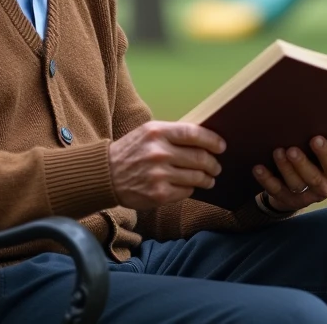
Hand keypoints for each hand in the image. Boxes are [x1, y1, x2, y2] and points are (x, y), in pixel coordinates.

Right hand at [109, 121, 224, 210]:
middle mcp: (159, 153)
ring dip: (206, 179)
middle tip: (217, 166)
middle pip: (199, 158)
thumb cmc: (131, 151)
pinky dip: (190, 189)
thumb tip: (203, 138)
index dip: (212, 140)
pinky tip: (189, 186)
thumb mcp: (148, 133)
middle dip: (213, 164)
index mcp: (158, 132)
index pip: (194, 134)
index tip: (221, 146)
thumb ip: (172, 134)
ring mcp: (159, 175)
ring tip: (208, 179)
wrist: (105, 175)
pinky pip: (186, 192)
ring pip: (196, 177)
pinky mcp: (158, 194)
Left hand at [252, 136, 326, 213]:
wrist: (295, 186)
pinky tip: (259, 168)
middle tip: (302, 145)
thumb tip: (313, 110)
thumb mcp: (320, 146)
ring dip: (288, 168)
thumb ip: (324, 132)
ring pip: (300, 183)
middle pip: (322, 172)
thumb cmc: (311, 155)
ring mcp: (311, 194)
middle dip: (313, 159)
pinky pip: (278, 191)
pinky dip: (268, 179)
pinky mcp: (291, 201)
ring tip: (278, 152)